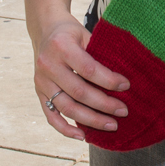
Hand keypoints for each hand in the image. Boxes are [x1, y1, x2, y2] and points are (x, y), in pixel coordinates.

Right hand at [33, 16, 130, 140]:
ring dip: (91, 120)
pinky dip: (65, 129)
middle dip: (104, 104)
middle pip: (79, 92)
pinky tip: (82, 135)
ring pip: (67, 107)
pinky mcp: (38, 92)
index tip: (126, 86)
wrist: (45, 30)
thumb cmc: (71, 33)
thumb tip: (123, 79)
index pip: (88, 69)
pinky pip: (51, 115)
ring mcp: (41, 81)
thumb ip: (99, 54)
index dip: (109, 80)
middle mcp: (48, 65)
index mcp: (61, 46)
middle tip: (123, 111)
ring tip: (112, 125)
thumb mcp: (85, 34)